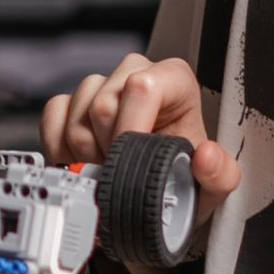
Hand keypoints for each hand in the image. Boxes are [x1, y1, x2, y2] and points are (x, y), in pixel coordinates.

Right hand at [41, 52, 239, 221]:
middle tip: (120, 173)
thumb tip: (206, 156)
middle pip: (102, 103)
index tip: (129, 161)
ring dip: (84, 154)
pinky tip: (80, 163)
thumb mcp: (212, 187)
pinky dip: (60, 147)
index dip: (130, 128)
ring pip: (75, 113)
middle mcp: (137, 75)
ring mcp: (102, 86)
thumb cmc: (185, 183)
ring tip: (106, 171)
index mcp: (175, 82)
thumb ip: (220, 174)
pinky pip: (53, 115)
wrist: (156, 199)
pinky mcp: (73, 102)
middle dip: (106, 149)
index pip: (142, 86)